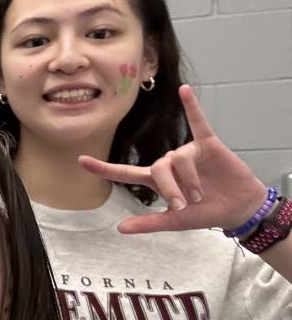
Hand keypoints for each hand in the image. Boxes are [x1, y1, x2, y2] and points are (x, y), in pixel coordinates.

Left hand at [78, 85, 269, 235]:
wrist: (238, 209)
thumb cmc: (205, 213)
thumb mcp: (174, 222)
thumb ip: (148, 223)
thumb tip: (119, 229)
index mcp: (157, 180)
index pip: (125, 172)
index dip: (104, 168)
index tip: (81, 161)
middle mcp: (169, 163)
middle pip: (158, 168)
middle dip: (170, 188)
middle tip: (186, 204)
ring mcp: (188, 152)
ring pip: (179, 159)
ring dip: (189, 179)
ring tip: (201, 194)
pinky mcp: (208, 144)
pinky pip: (198, 122)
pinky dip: (192, 107)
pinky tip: (184, 91)